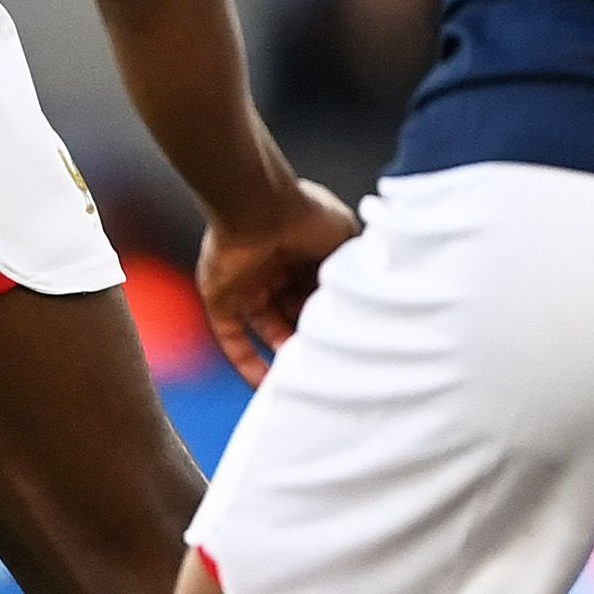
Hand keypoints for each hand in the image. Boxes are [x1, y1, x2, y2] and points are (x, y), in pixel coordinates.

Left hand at [194, 179, 359, 382]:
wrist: (260, 207)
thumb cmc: (307, 217)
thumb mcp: (347, 237)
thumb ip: (356, 264)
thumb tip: (372, 291)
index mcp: (304, 254)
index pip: (319, 293)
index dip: (332, 315)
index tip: (349, 339)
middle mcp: (276, 272)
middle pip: (294, 313)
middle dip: (311, 335)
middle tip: (331, 359)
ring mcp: (247, 287)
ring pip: (267, 329)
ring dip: (285, 354)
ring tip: (309, 375)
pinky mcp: (221, 301)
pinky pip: (232, 339)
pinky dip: (247, 363)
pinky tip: (266, 386)